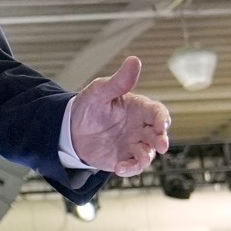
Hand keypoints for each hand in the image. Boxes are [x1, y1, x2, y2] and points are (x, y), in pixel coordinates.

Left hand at [66, 56, 169, 176]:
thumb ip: (118, 81)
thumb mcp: (99, 91)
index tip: (162, 125)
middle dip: (162, 140)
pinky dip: (130, 169)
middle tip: (161, 145)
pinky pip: (132, 166)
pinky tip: (120, 169)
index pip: (157, 112)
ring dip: (147, 157)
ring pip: (148, 152)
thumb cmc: (87, 106)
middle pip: (158, 134)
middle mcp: (140, 126)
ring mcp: (133, 143)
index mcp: (139, 108)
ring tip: (141, 159)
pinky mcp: (123, 158)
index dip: (162, 118)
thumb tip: (134, 60)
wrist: (69, 129)